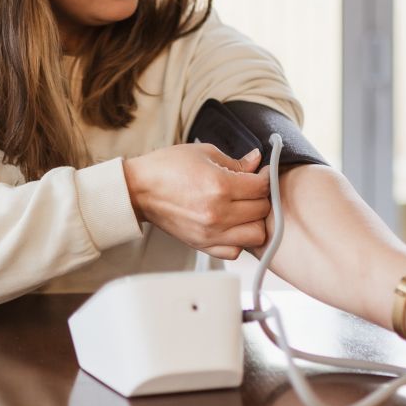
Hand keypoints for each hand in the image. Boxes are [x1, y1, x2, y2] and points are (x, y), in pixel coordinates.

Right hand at [123, 143, 268, 258]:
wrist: (139, 190)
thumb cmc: (167, 168)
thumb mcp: (203, 153)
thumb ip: (235, 161)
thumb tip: (258, 161)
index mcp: (219, 185)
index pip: (262, 187)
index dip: (266, 177)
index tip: (260, 174)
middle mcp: (218, 213)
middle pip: (262, 211)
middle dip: (261, 198)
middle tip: (251, 190)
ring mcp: (210, 233)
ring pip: (255, 235)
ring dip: (254, 222)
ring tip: (244, 210)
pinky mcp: (202, 245)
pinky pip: (235, 251)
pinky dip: (238, 240)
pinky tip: (231, 226)